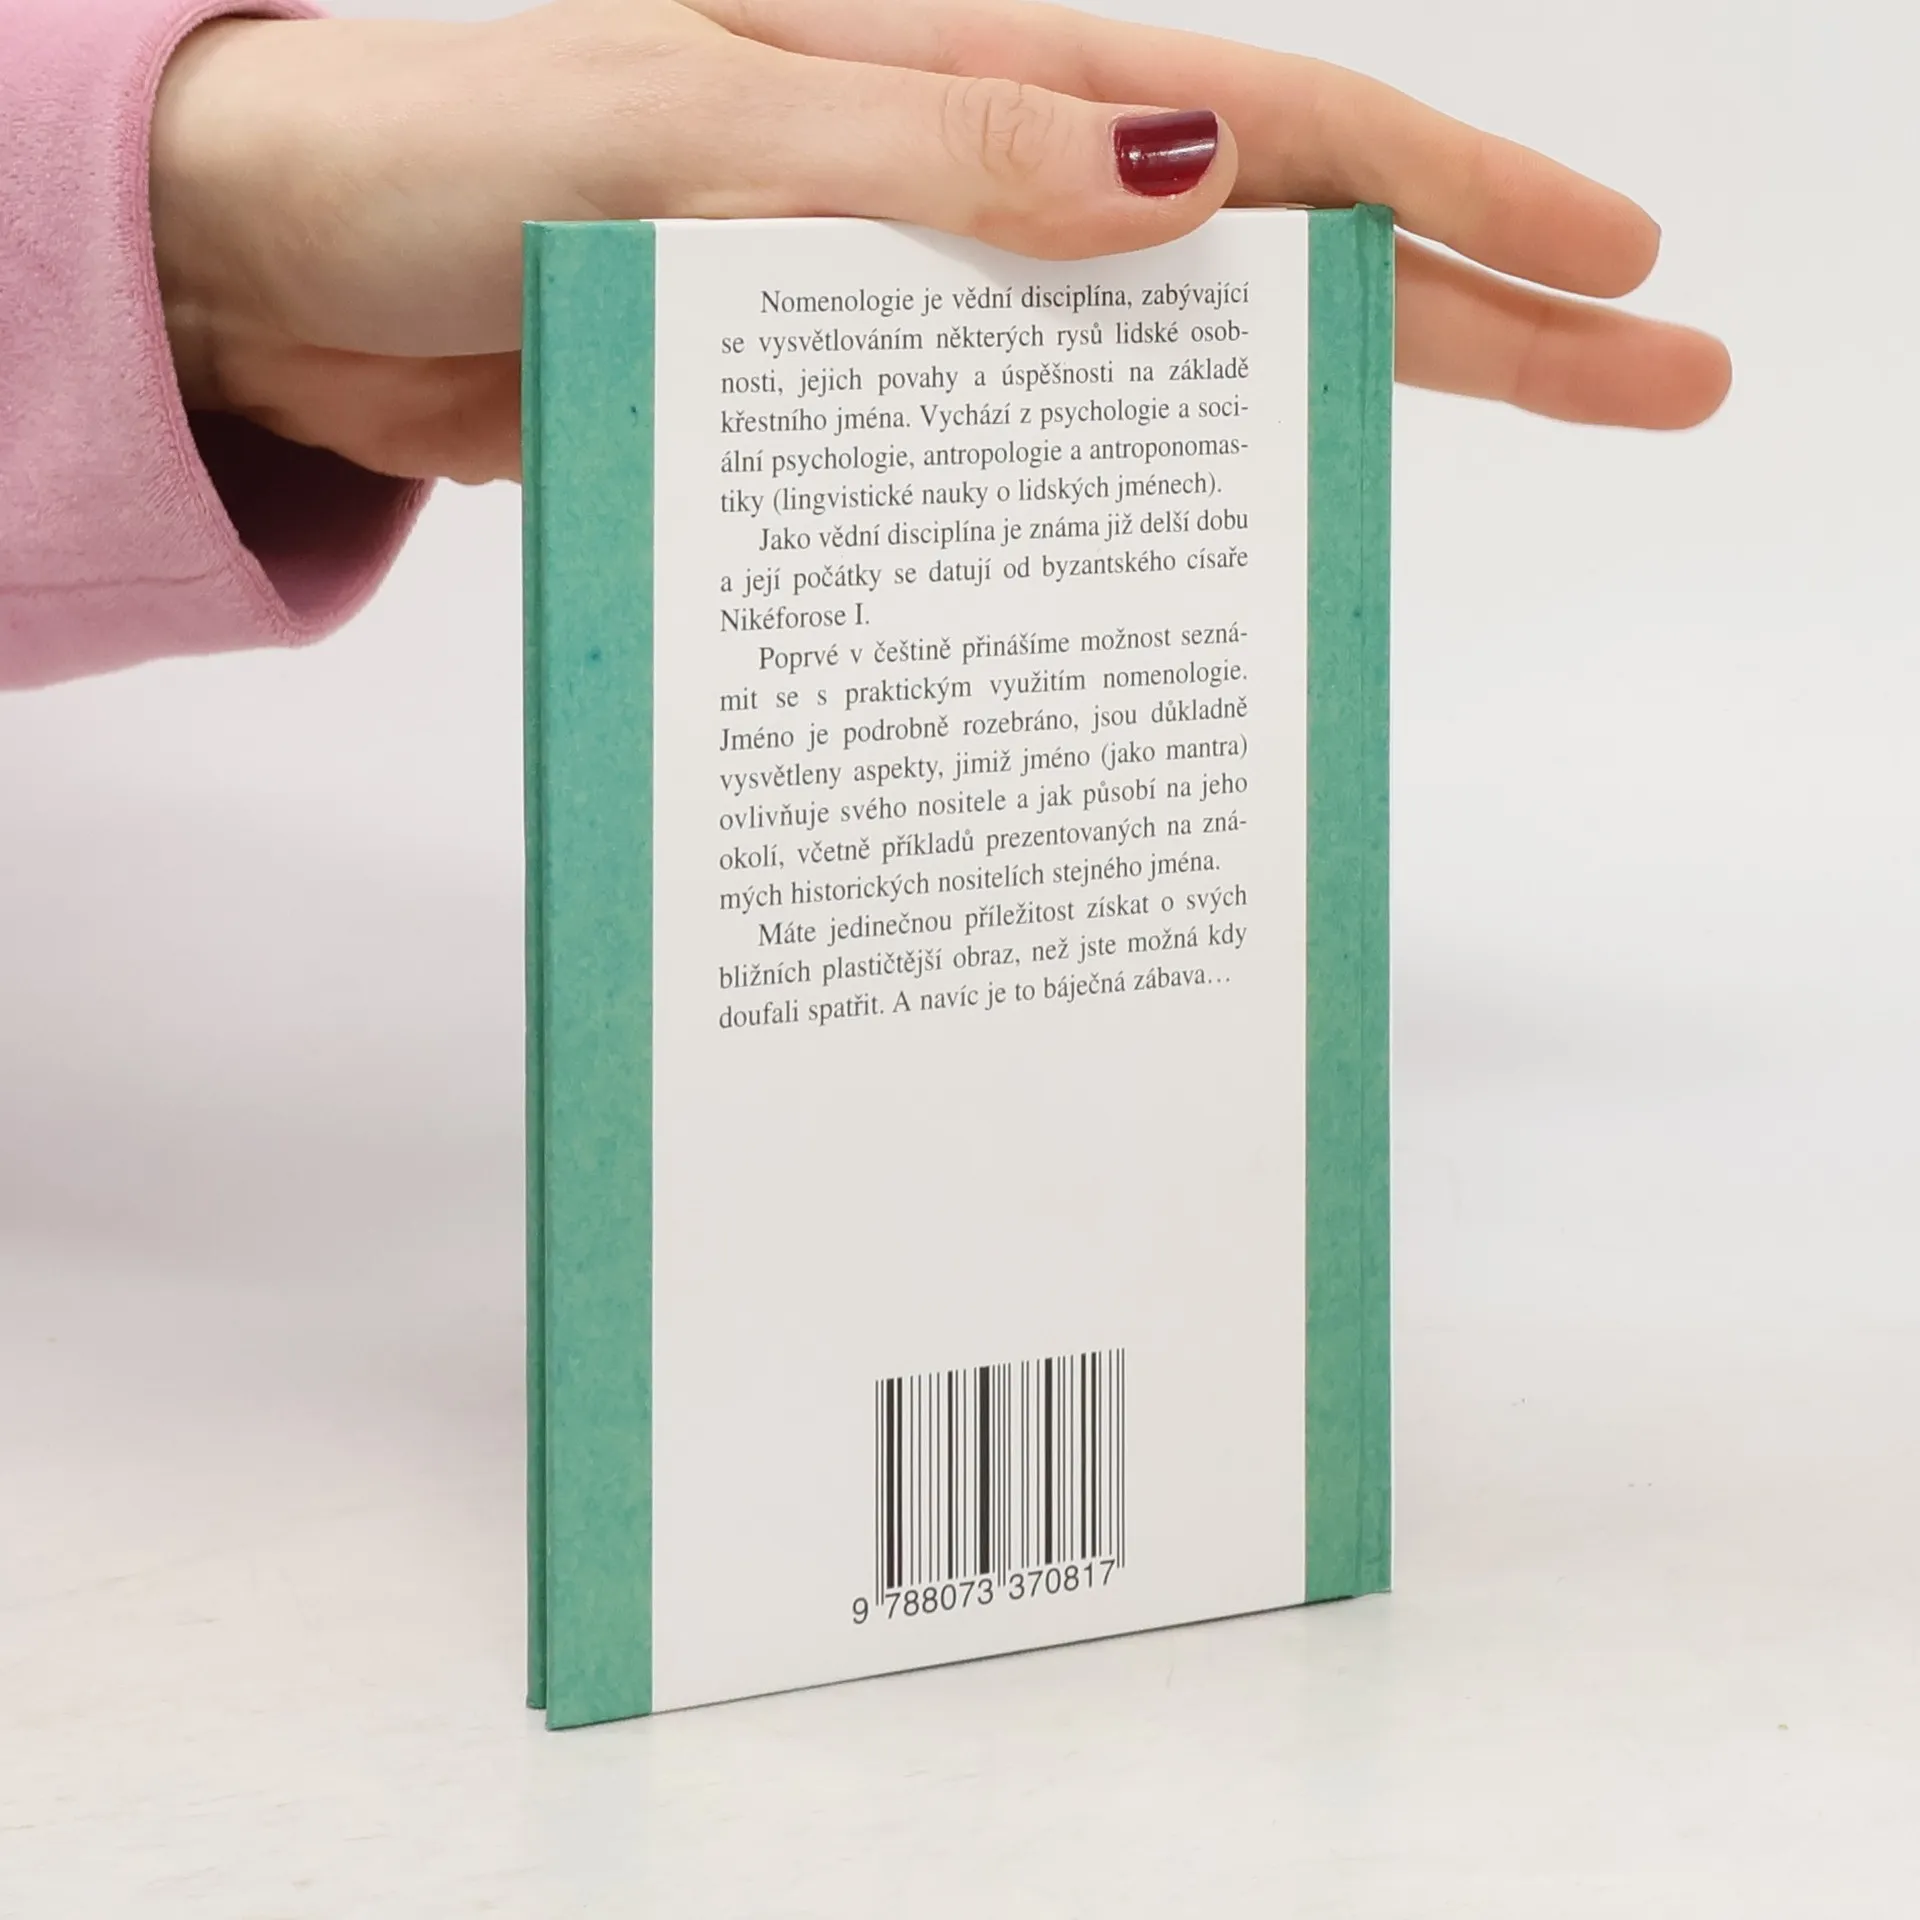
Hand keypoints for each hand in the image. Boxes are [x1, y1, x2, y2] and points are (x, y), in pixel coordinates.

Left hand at [151, 0, 1731, 484]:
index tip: (1617, 269)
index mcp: (961, 87)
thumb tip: (1182, 188)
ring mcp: (915, 321)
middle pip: (1268, 262)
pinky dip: (1094, 537)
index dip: (1456, 201)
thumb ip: (917, 153)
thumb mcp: (682, 120)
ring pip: (1151, 388)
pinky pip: (1009, 479)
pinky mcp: (841, 428)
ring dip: (1290, 447)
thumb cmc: (451, 154)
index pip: (1271, 131)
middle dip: (1467, 319)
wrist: (294, 273)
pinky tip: (1161, 604)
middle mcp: (967, 198)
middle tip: (1653, 384)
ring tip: (1426, 532)